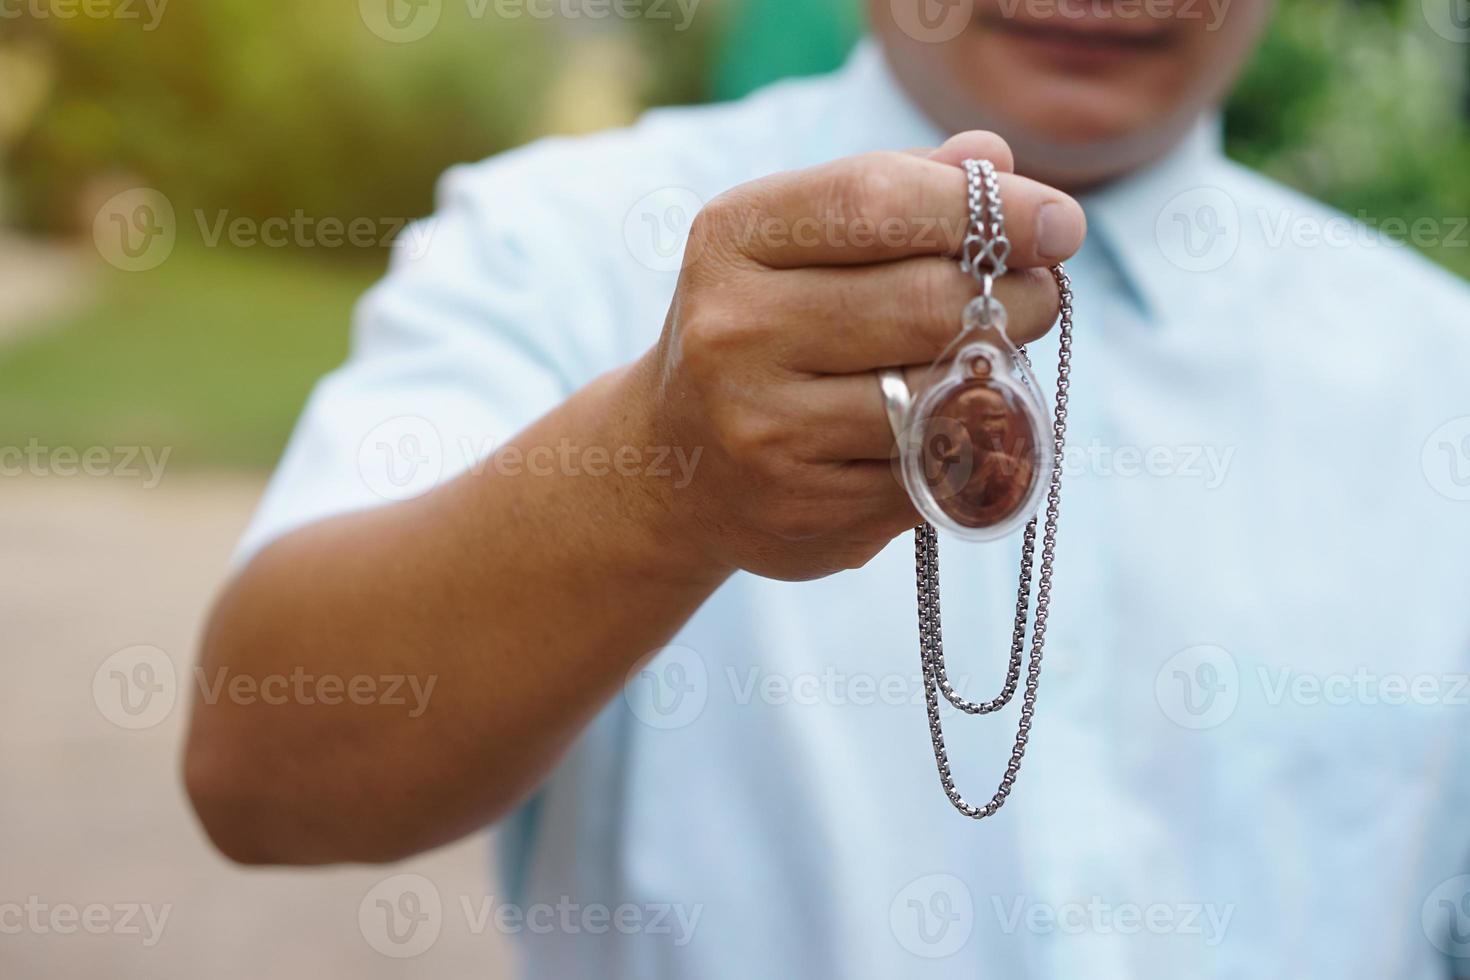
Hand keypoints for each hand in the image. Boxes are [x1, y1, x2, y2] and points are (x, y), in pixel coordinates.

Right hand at [635, 131, 1085, 580]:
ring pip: (937, 395)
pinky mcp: (801, 510)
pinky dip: (957, 450)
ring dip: (994, 378)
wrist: (675, 460)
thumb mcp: (800, 242)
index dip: (989, 208)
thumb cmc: (764, 326)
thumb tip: (993, 158)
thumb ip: (894, 193)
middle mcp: (734, 331)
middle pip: (924, 301)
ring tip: (993, 361)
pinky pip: (927, 472)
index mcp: (732, 239)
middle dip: (1013, 295)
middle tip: (1040, 295)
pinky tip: (943, 431)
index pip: (879, 201)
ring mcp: (763, 429)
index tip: (1060, 223)